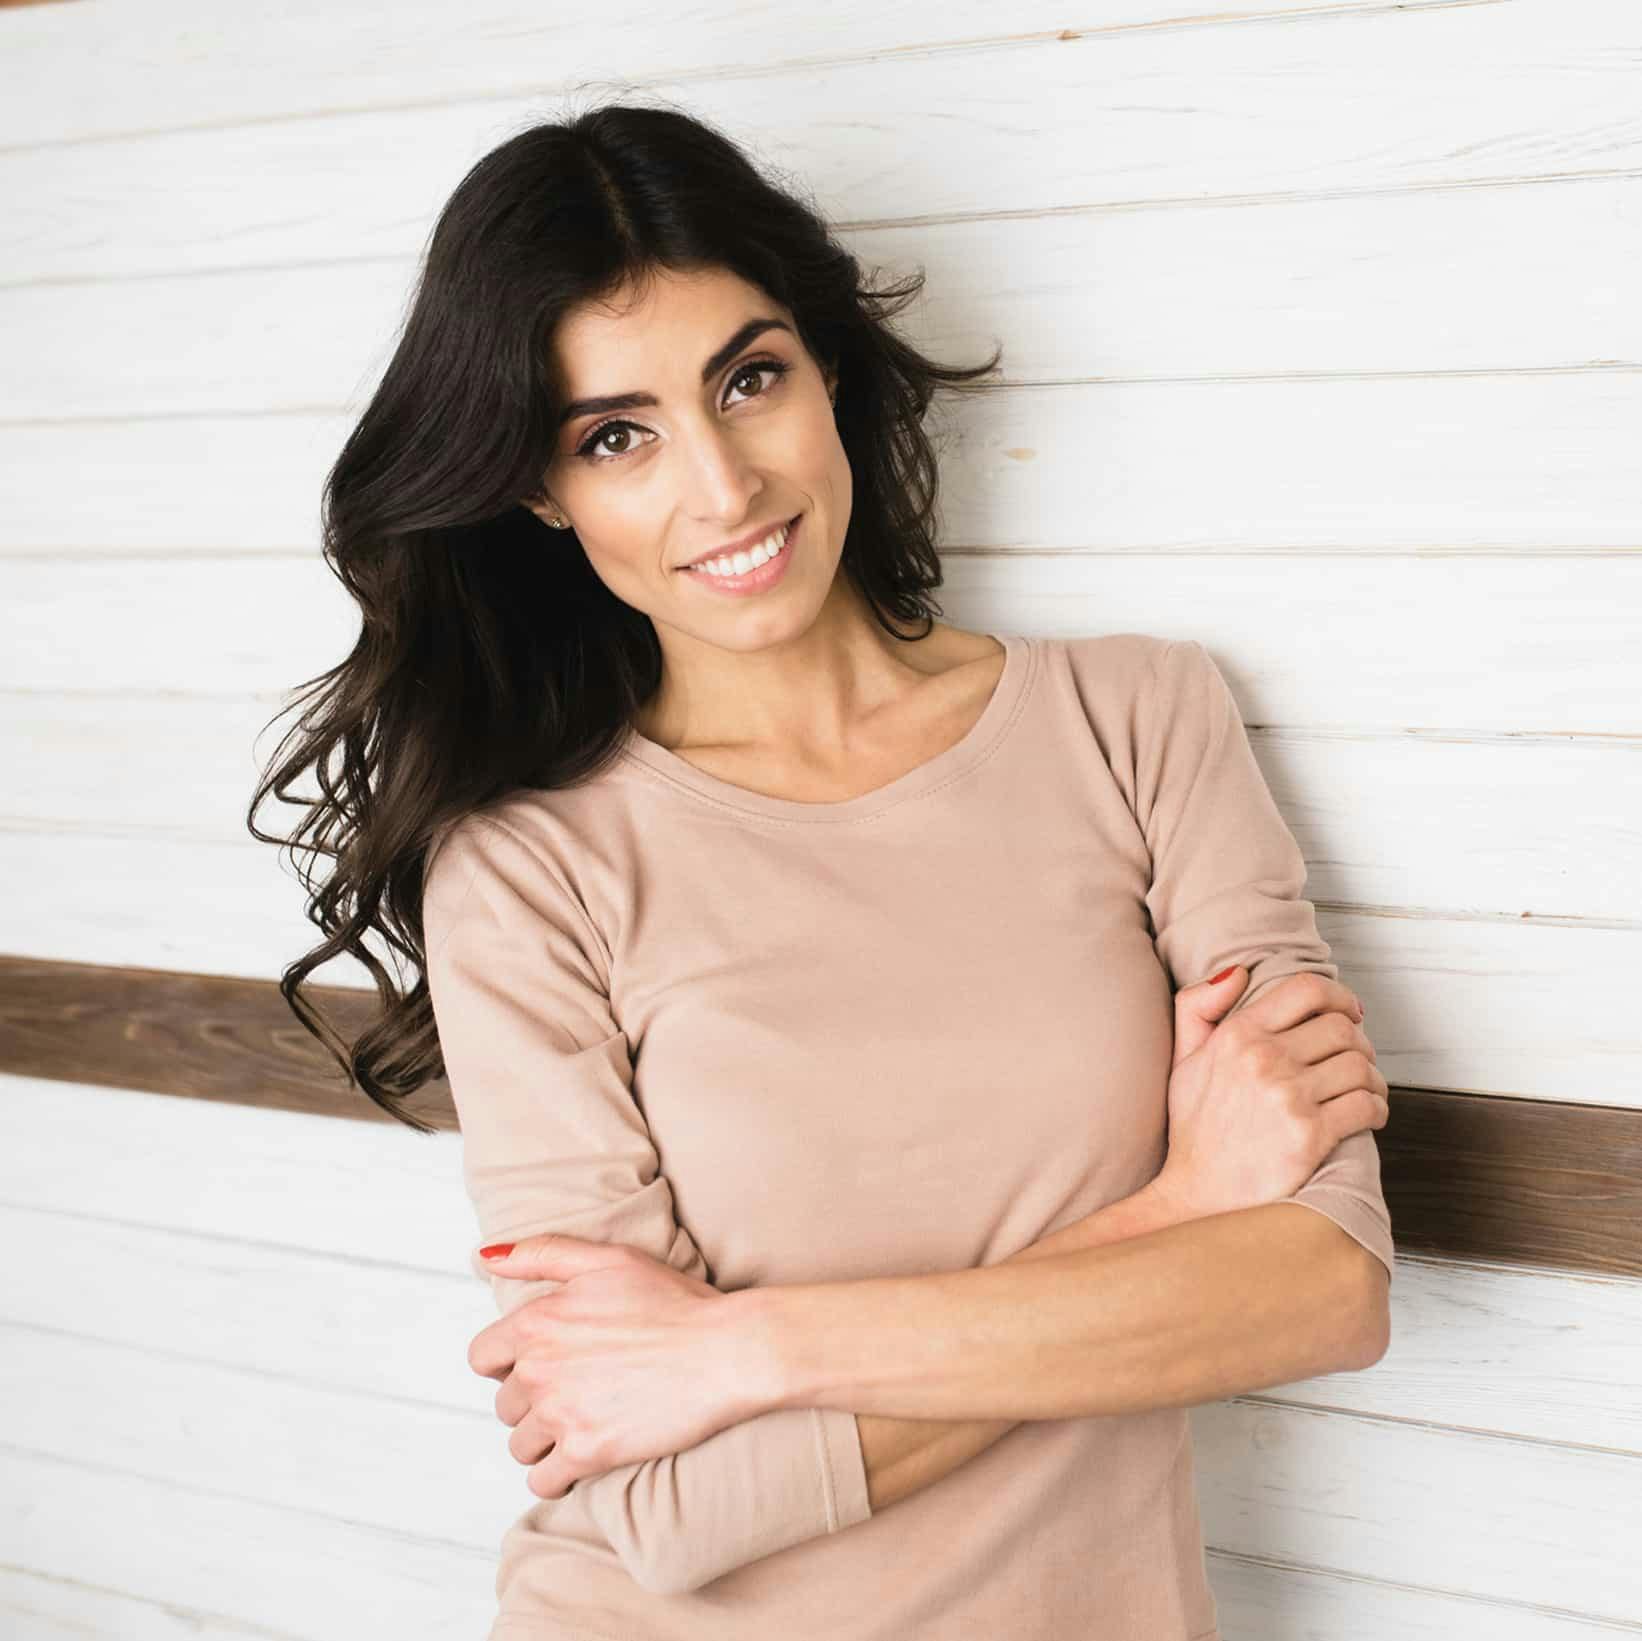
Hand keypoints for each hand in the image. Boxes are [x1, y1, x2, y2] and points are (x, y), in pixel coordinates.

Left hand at [466, 1235, 751, 1499]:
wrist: (723, 1351)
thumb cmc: (673, 1302)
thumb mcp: (609, 1260)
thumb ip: (543, 1254)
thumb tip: (485, 1257)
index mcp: (538, 1321)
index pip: (482, 1357)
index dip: (507, 1363)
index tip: (538, 1365)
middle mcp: (539, 1369)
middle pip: (504, 1405)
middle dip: (531, 1402)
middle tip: (572, 1393)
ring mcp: (560, 1413)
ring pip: (520, 1445)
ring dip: (543, 1440)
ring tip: (580, 1425)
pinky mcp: (586, 1452)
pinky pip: (542, 1481)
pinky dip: (556, 1477)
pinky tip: (580, 1461)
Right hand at [1153, 968, 1388, 1221]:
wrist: (1198, 1196)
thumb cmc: (1196, 1129)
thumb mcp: (1183, 1060)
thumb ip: (1198, 1006)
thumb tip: (1238, 972)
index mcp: (1237, 1034)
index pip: (1307, 989)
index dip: (1339, 996)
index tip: (1350, 1012)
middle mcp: (1264, 1059)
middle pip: (1343, 1027)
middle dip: (1359, 1041)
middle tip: (1355, 1059)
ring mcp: (1289, 1098)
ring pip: (1361, 1065)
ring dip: (1372, 1078)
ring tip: (1363, 1090)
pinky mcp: (1311, 1135)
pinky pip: (1367, 1105)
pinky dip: (1377, 1108)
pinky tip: (1366, 1115)